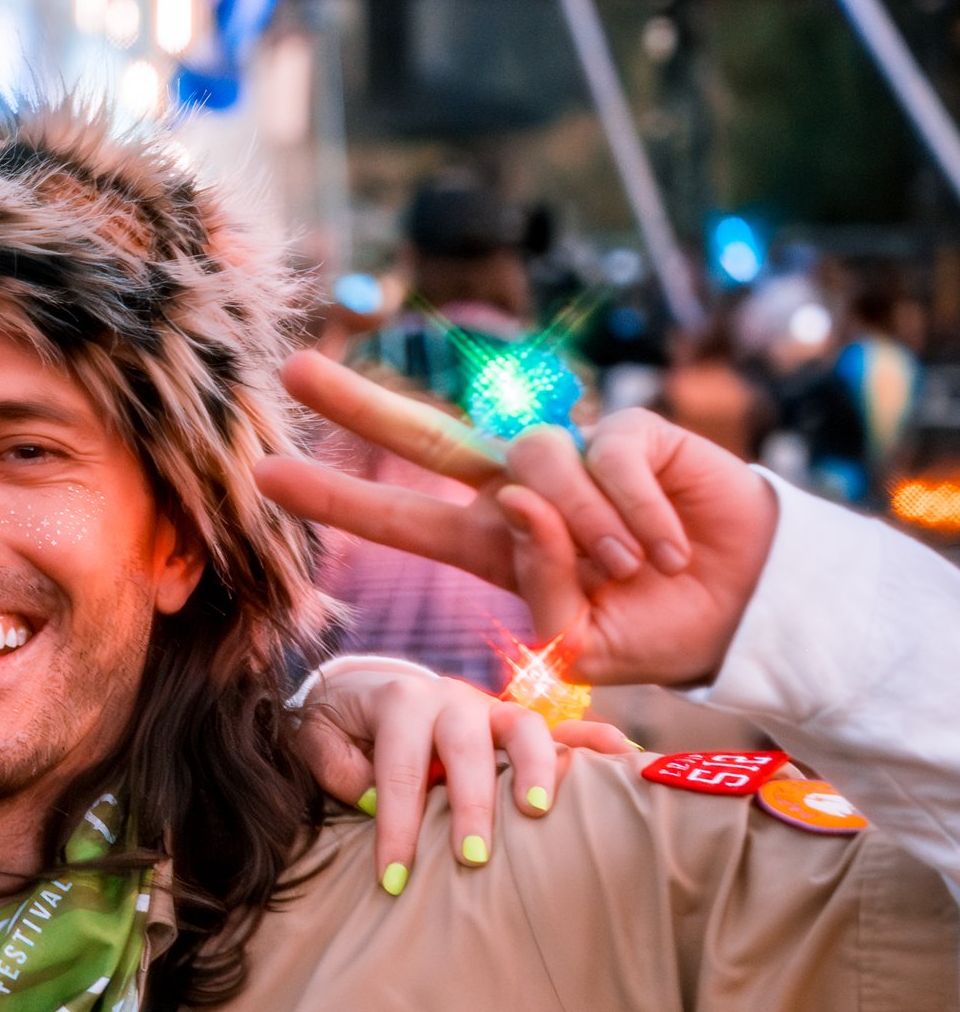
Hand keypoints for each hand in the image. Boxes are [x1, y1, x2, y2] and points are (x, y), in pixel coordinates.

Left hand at [263, 355, 779, 688]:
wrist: (746, 610)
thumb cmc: (658, 628)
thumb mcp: (583, 643)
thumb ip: (540, 590)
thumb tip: (512, 502)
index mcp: (492, 546)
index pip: (400, 518)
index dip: (338, 500)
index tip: (265, 475)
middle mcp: (519, 493)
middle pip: (427, 435)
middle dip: (361, 402)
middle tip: (295, 368)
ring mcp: (573, 456)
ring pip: (531, 461)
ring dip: (579, 525)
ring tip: (627, 568)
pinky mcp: (631, 431)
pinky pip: (605, 457)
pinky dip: (633, 512)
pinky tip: (664, 545)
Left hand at [295, 658, 630, 889]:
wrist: (364, 691)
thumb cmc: (343, 730)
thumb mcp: (318, 740)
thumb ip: (337, 766)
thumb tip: (377, 799)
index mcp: (400, 701)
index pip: (399, 768)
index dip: (396, 824)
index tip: (393, 879)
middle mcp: (450, 697)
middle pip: (467, 745)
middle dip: (472, 804)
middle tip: (473, 859)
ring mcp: (490, 708)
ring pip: (524, 728)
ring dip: (537, 769)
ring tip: (538, 814)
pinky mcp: (516, 724)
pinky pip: (566, 726)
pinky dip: (595, 740)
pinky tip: (624, 757)